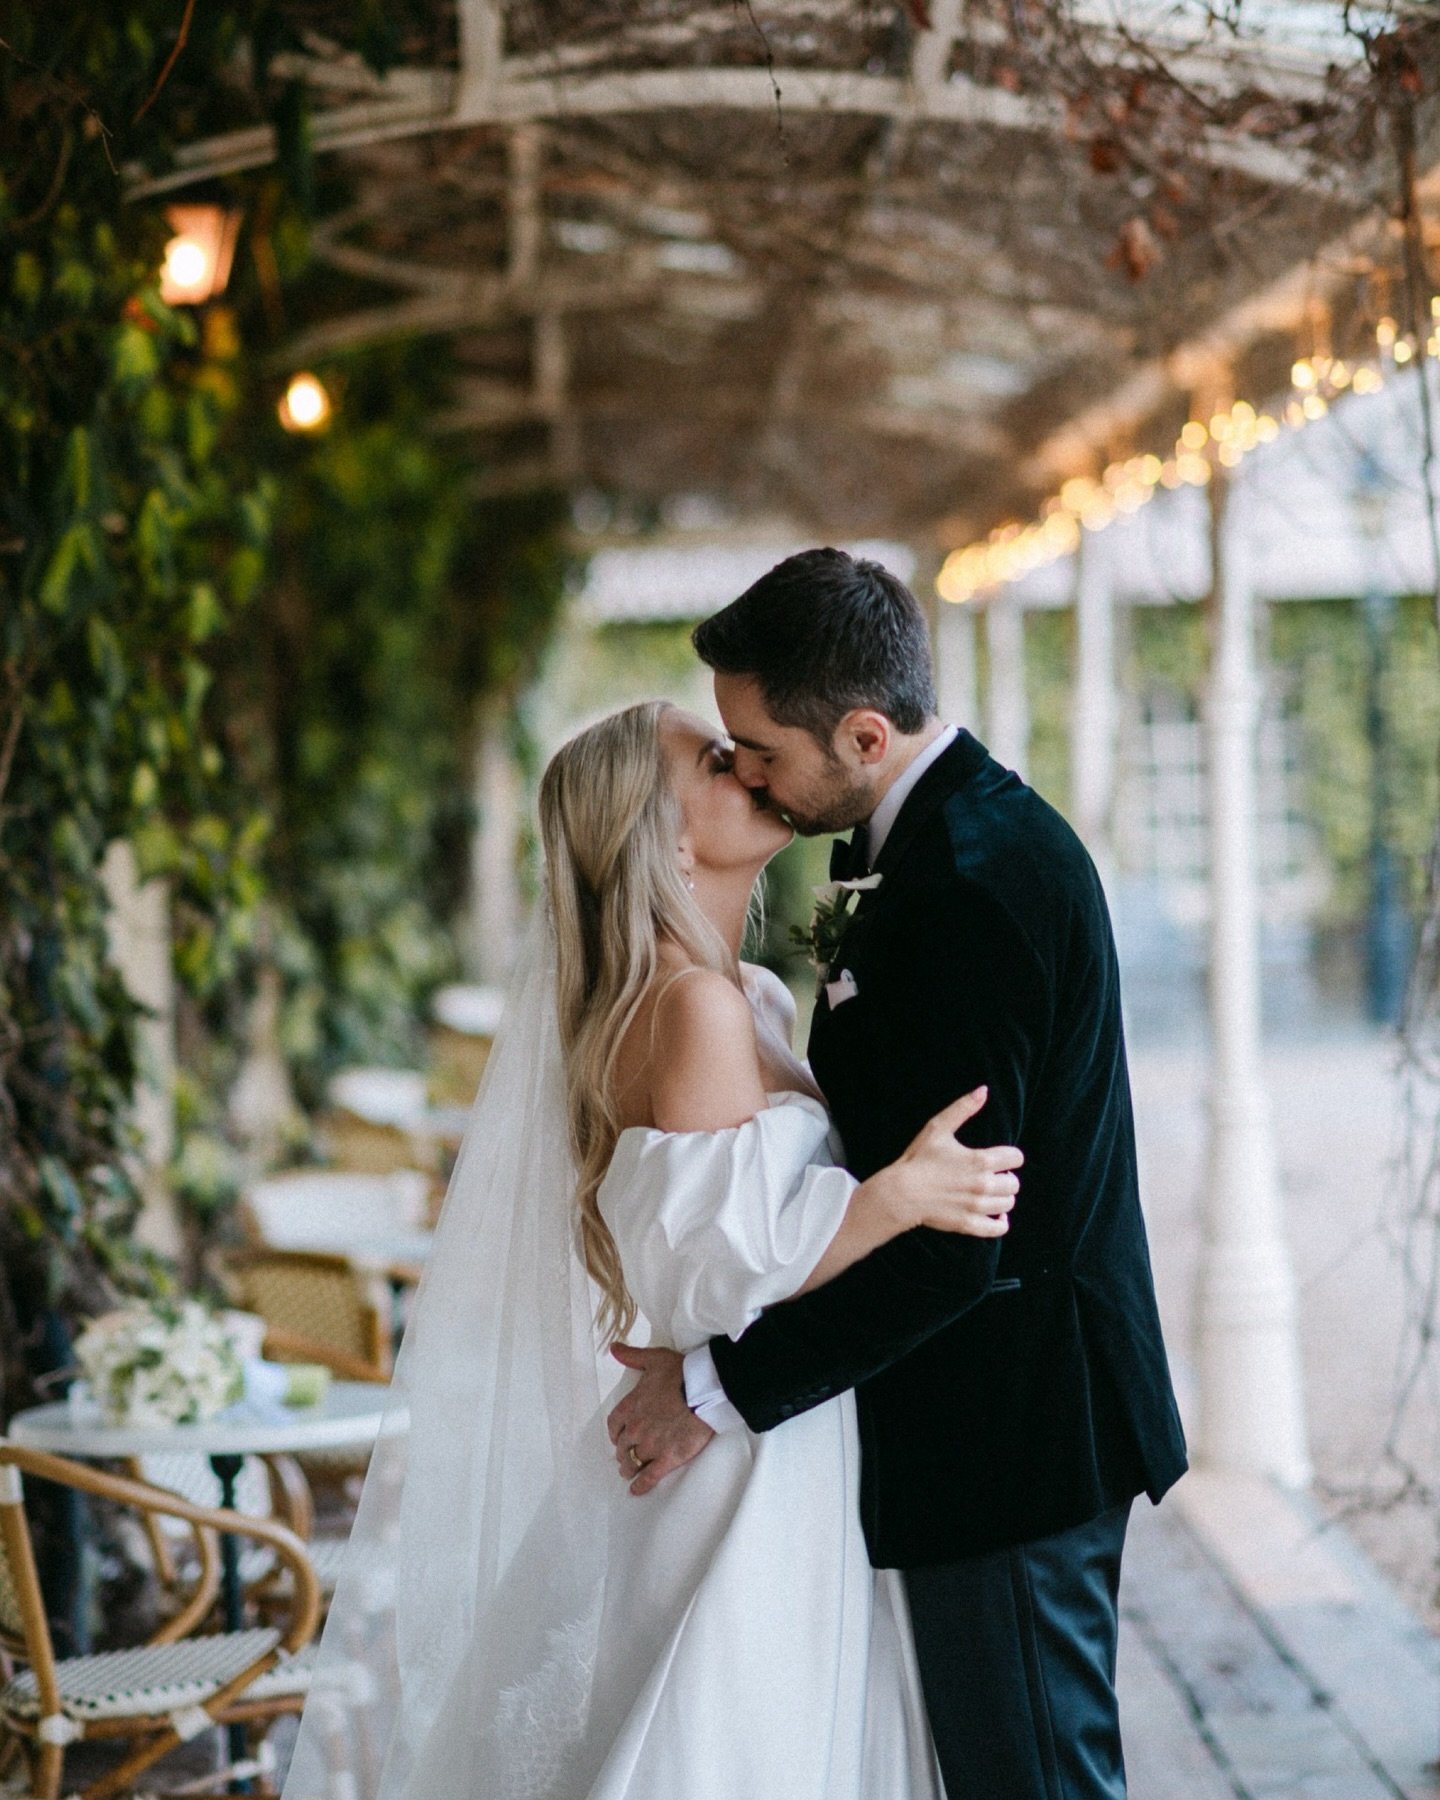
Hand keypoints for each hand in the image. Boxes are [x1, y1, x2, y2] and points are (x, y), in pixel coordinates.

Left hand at [606, 1344, 714, 1495]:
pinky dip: (641, 1485)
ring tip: (629, 1472)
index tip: (618, 1436)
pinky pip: (649, 1476)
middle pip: (623, 1446)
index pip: (614, 1424)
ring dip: (629, 1467)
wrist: (703, 1390)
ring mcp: (651, 1445)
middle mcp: (636, 1428)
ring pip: (633, 1462)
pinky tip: (636, 1490)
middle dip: (622, 1451)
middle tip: (625, 1456)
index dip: (615, 1432)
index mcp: (631, 1406)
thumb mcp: (653, 1358)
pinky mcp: (668, 1458)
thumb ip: (632, 1356)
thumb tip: (614, 1348)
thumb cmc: (680, 1372)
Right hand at [863, 1085, 1021, 1238]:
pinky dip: (1001, 1222)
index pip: (1016, 1158)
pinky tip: (996, 1215)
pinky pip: (998, 1229)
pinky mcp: (969, 1224)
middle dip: (1006, 1177)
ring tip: (990, 1192)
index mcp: (980, 1161)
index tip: (999, 1158)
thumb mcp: (938, 1128)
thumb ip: (963, 1108)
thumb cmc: (918, 1159)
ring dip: (1003, 1197)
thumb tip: (983, 1090)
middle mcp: (983, 1185)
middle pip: (1014, 1183)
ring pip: (1008, 1204)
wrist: (901, 1192)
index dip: (1010, 1157)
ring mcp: (977, 1207)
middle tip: (991, 1175)